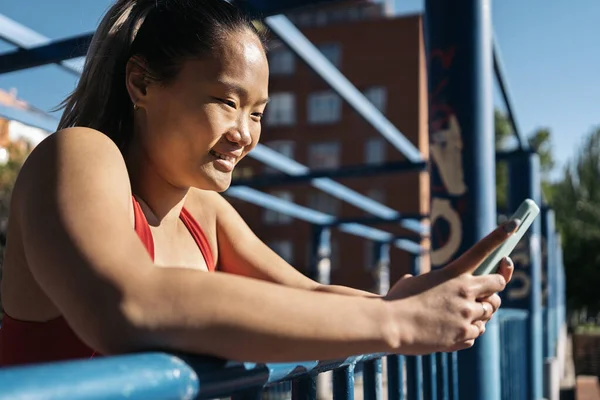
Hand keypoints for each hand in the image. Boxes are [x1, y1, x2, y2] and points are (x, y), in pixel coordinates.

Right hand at [385, 219, 518, 354]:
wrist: (391, 325)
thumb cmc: (396, 301)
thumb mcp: (413, 283)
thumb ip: (431, 284)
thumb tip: (429, 292)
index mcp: (453, 274)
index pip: (481, 250)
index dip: (499, 237)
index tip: (514, 225)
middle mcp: (465, 292)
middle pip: (497, 286)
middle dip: (493, 290)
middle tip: (484, 295)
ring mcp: (467, 315)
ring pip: (489, 312)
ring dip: (479, 313)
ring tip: (459, 316)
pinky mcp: (464, 335)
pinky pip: (476, 332)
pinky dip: (468, 331)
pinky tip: (451, 330)